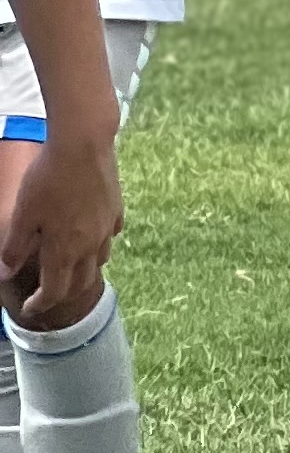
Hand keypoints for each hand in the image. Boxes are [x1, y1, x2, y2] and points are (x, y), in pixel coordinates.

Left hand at [4, 128, 122, 326]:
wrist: (83, 144)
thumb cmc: (47, 178)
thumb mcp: (22, 214)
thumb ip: (14, 247)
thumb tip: (6, 273)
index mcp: (64, 251)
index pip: (54, 292)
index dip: (40, 305)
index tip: (29, 308)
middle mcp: (90, 246)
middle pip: (81, 284)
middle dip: (63, 294)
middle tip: (47, 292)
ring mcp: (106, 228)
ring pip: (99, 262)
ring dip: (83, 271)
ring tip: (69, 265)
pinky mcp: (115, 209)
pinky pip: (109, 236)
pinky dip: (98, 244)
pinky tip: (90, 234)